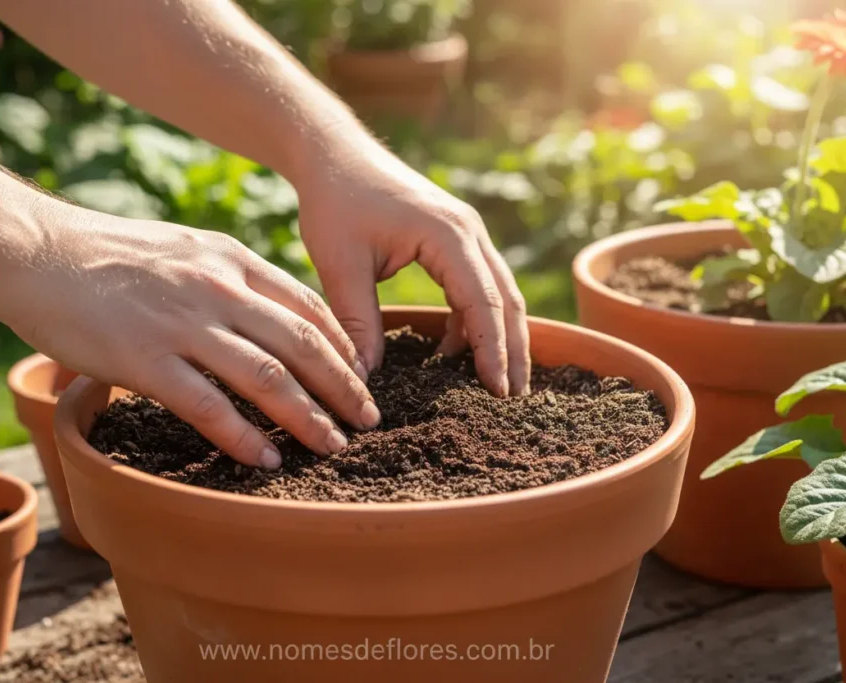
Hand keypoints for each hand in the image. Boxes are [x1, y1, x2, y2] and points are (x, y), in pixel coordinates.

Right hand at [13, 203, 379, 469]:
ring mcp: (183, 323)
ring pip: (268, 377)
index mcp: (231, 260)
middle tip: (368, 421)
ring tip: (333, 446)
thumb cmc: (112, 256)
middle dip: (344, 388)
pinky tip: (267, 459)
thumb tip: (272, 316)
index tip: (361, 378)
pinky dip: (245, 437)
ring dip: (308, 417)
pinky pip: (209, 406)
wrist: (39, 252)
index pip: (309, 306)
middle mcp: (218, 289)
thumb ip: (231, 278)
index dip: (345, 347)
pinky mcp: (146, 359)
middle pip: (303, 344)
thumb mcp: (186, 250)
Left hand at [296, 144, 530, 395]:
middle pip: (506, 299)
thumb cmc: (335, 200)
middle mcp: (469, 231)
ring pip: (499, 291)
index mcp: (447, 234)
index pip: (482, 301)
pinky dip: (475, 319)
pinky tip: (454, 351)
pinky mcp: (454, 238)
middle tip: (512, 398)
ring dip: (501, 336)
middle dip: (512, 350)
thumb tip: (363, 378)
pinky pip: (478, 284)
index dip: (492, 349)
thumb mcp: (340, 263)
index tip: (497, 390)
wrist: (334, 153)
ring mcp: (467, 232)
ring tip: (497, 383)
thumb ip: (356, 319)